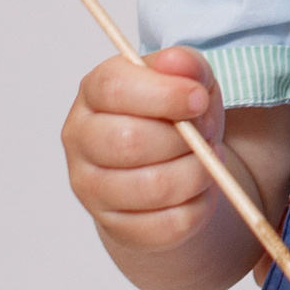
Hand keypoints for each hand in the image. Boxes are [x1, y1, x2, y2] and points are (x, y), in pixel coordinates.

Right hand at [62, 45, 225, 260]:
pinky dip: (197, 207)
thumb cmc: (175, 116)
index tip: (200, 99)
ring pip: (152, 188)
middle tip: (207, 133)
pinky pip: (167, 224)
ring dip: (196, 173)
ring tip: (207, 160)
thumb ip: (185, 66)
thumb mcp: (188, 80)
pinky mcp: (115, 226)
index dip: (164, 95)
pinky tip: (198, 190)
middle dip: (184, 139)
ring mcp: (91, 187)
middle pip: (129, 142)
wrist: (172, 166)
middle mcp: (81, 140)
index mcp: (94, 93)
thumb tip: (178, 63)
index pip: (114, 89)